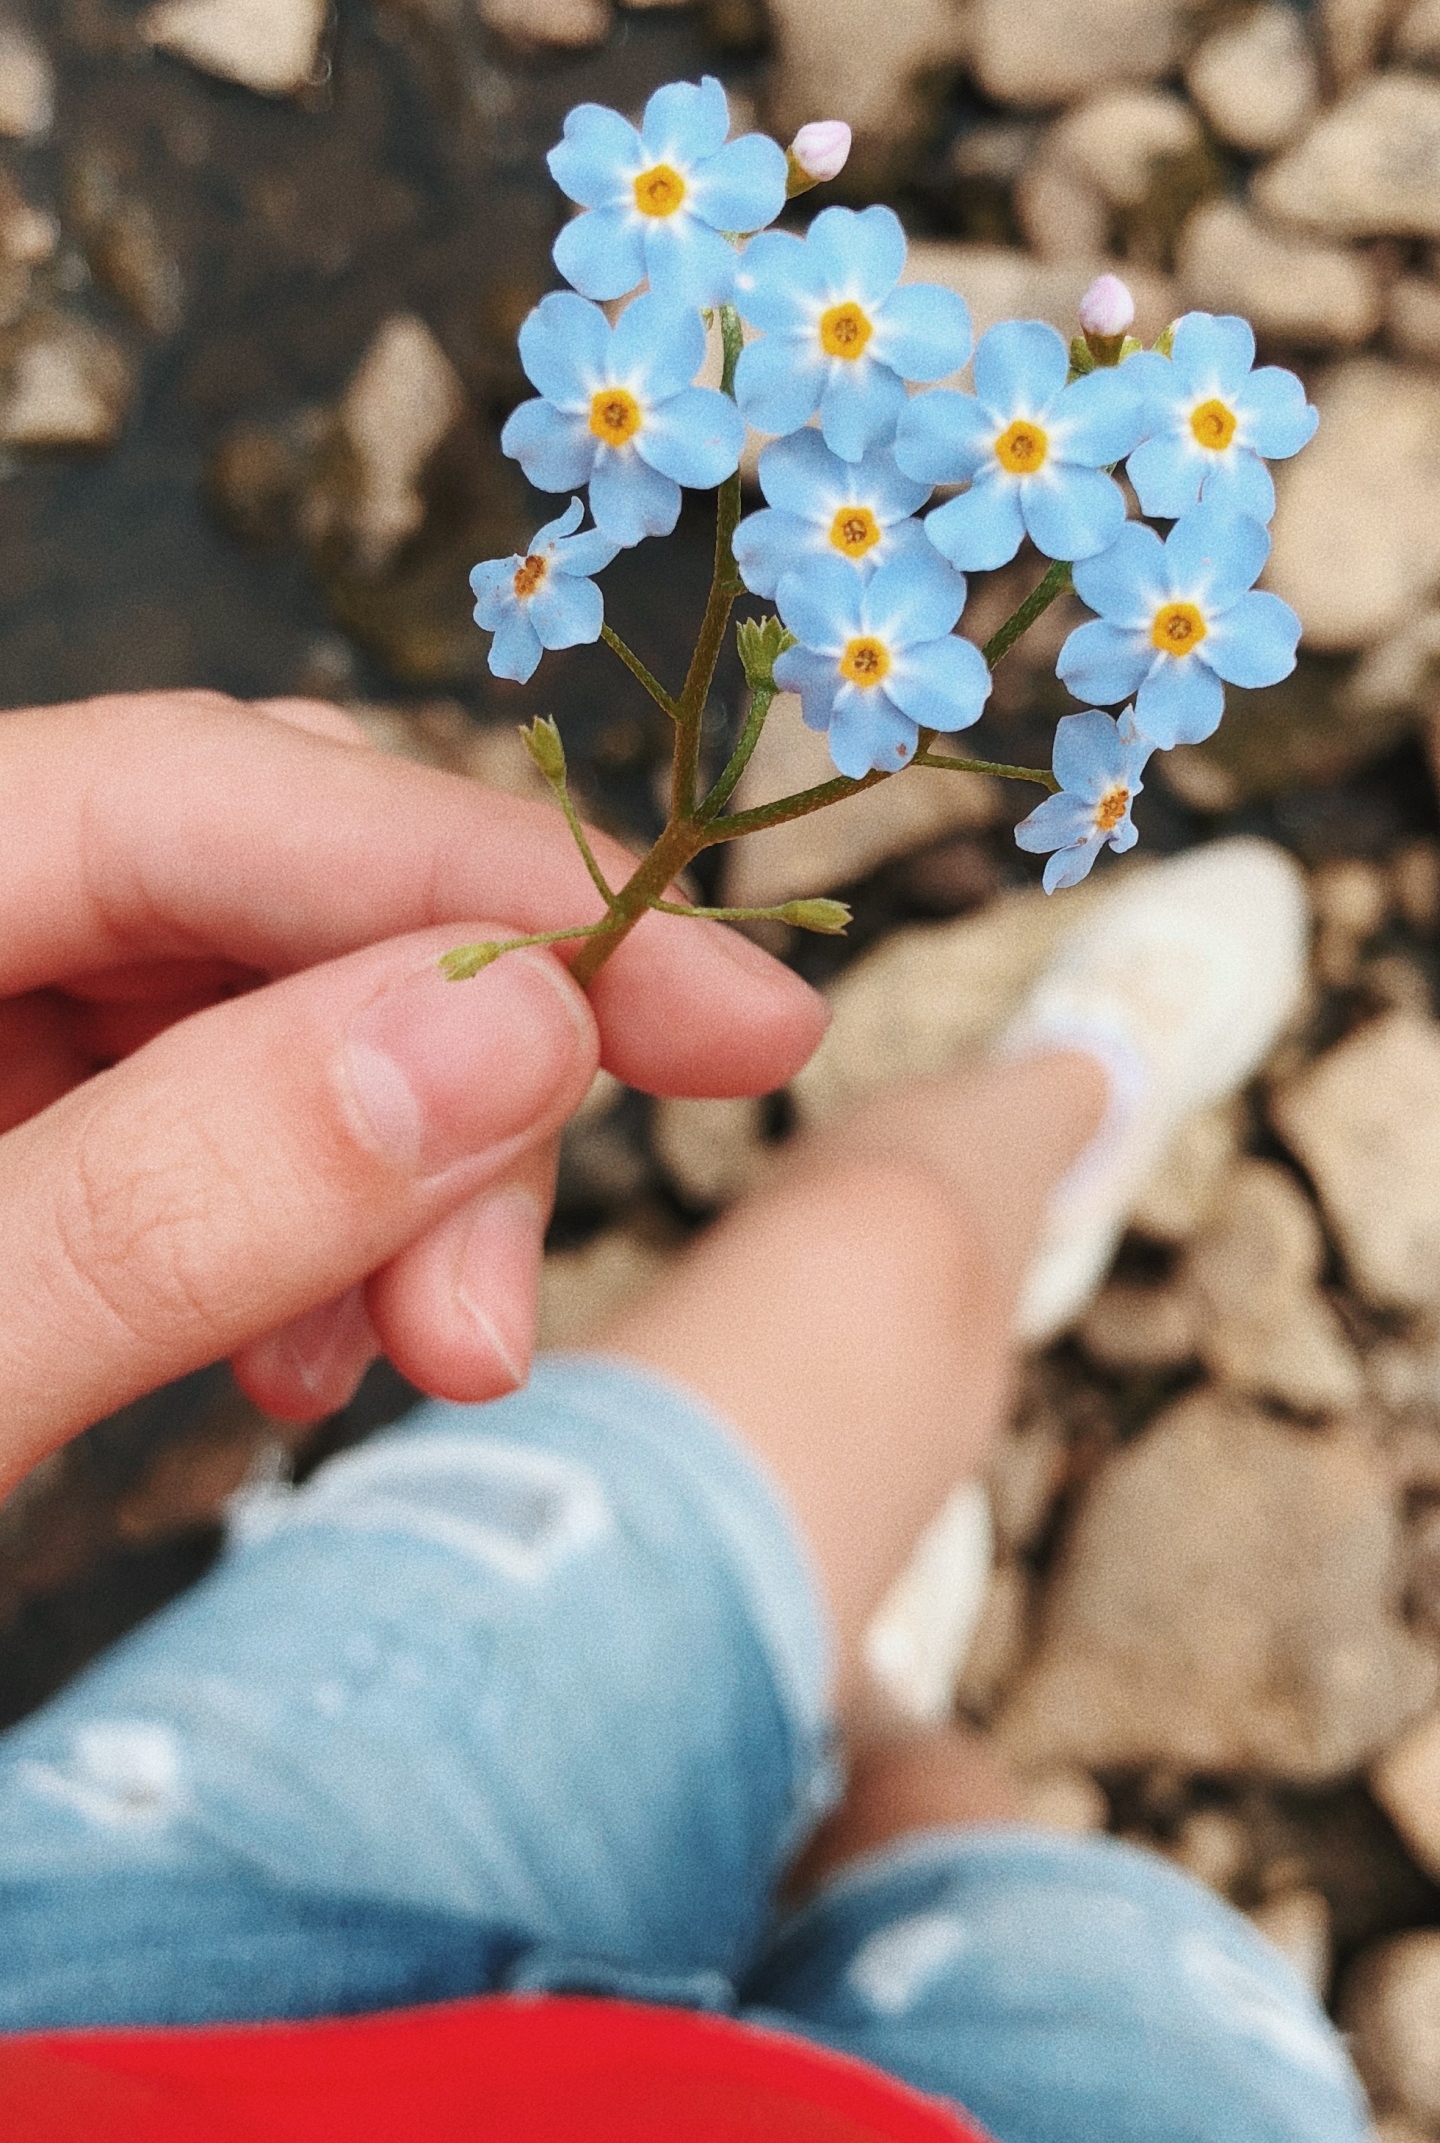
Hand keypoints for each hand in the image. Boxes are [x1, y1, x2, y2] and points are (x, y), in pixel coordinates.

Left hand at [0, 693, 825, 1494]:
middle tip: (498, 1309)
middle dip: (444, 1079)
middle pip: (253, 884)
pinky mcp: (5, 1116)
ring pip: (255, 1001)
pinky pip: (200, 1105)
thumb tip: (512, 1030)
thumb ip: (172, 1200)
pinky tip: (308, 1351)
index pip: (196, 786)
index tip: (736, 1015)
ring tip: (424, 1355)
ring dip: (394, 1182)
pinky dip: (305, 1226)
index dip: (486, 886)